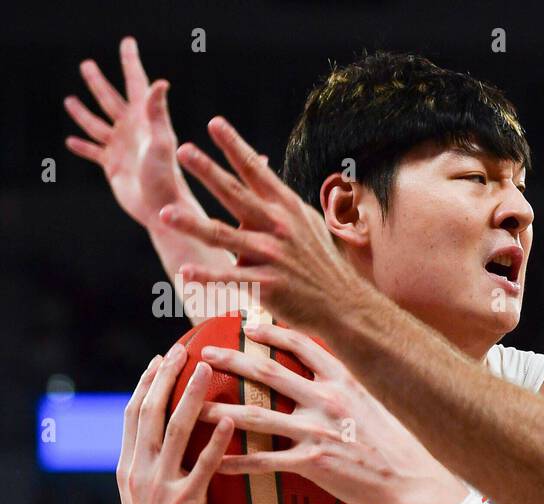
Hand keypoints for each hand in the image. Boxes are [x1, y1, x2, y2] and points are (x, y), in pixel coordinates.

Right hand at [64, 37, 192, 232]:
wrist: (162, 210)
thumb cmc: (166, 177)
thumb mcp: (161, 142)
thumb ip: (157, 113)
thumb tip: (159, 83)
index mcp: (144, 120)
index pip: (136, 83)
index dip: (130, 62)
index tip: (128, 42)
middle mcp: (132, 130)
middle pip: (111, 99)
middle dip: (99, 83)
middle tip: (86, 65)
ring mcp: (121, 147)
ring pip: (97, 124)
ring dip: (83, 113)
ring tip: (70, 100)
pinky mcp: (113, 166)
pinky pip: (93, 151)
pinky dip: (82, 146)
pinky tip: (71, 142)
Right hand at [119, 344, 234, 503]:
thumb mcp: (151, 503)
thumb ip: (161, 471)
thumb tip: (180, 445)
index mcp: (128, 468)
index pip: (132, 414)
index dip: (147, 382)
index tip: (163, 356)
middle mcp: (138, 472)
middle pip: (148, 412)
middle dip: (167, 376)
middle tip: (187, 348)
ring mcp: (159, 488)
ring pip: (174, 430)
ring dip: (192, 396)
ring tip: (210, 369)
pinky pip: (204, 466)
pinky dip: (217, 440)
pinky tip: (231, 419)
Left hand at [158, 116, 372, 336]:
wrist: (344, 304)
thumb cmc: (321, 263)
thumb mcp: (308, 224)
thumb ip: (282, 201)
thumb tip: (265, 174)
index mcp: (286, 208)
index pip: (256, 171)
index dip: (235, 146)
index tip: (214, 123)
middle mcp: (278, 226)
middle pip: (236, 194)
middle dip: (208, 171)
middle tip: (183, 150)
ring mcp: (272, 256)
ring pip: (224, 236)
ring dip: (193, 225)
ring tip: (165, 213)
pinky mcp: (268, 285)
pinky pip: (231, 279)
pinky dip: (207, 277)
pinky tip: (185, 273)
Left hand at [196, 322, 464, 503]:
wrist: (414, 479)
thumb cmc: (398, 444)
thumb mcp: (377, 403)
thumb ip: (350, 387)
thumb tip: (333, 376)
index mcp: (344, 380)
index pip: (302, 344)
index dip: (271, 331)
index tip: (246, 325)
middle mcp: (328, 399)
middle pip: (268, 372)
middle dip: (230, 360)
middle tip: (202, 354)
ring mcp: (319, 431)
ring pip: (256, 416)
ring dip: (219, 411)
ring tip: (191, 409)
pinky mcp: (313, 463)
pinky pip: (265, 461)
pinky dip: (236, 461)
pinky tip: (214, 463)